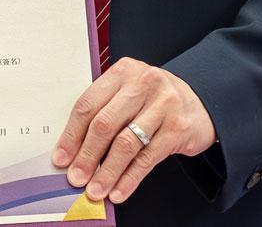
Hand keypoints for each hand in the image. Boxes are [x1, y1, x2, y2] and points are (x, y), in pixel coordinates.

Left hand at [52, 58, 216, 204]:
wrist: (200, 103)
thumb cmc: (155, 100)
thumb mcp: (129, 93)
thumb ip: (104, 111)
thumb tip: (73, 150)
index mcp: (123, 71)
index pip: (88, 104)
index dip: (72, 134)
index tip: (61, 158)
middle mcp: (143, 83)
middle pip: (105, 123)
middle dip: (86, 155)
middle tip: (76, 177)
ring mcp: (164, 104)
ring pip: (126, 143)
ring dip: (107, 171)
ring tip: (96, 189)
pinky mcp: (178, 127)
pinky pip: (148, 158)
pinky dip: (130, 178)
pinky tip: (119, 191)